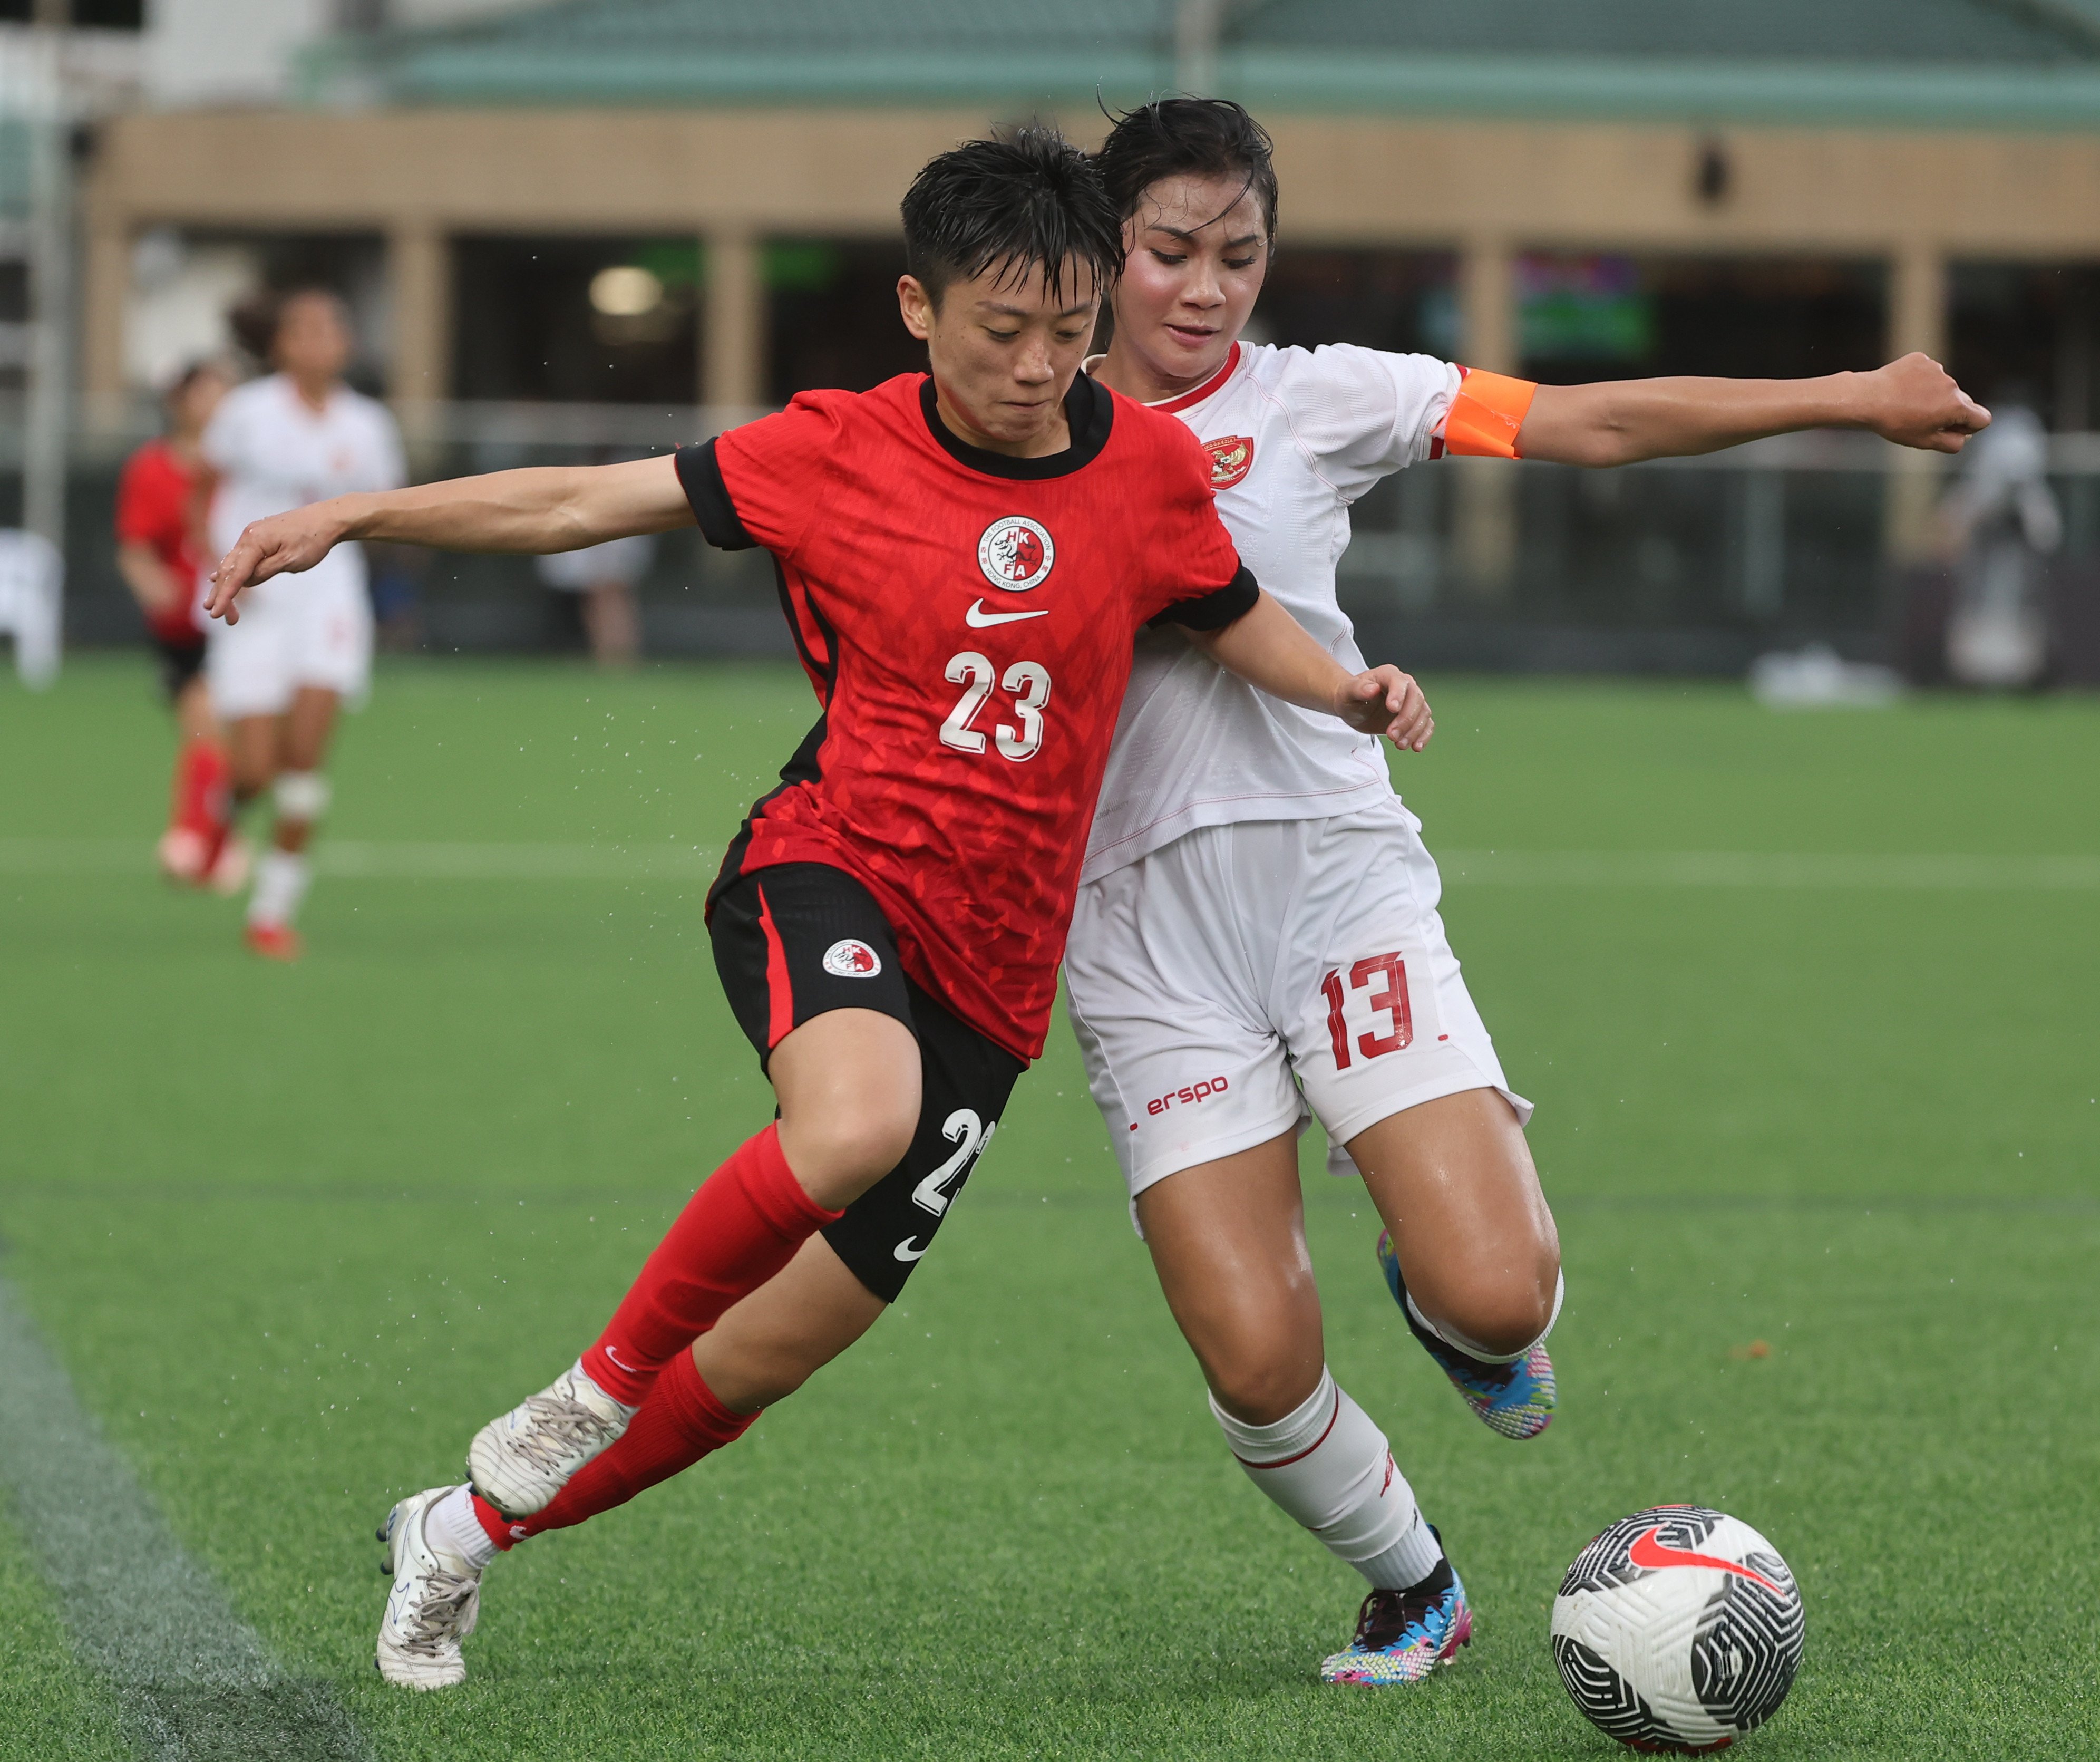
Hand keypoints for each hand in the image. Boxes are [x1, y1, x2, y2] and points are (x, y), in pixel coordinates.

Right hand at [202, 502, 348, 623]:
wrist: (328, 518)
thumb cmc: (312, 539)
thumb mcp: (290, 560)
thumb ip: (265, 571)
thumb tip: (245, 582)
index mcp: (254, 541)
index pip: (235, 574)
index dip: (225, 596)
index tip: (215, 613)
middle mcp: (248, 536)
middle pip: (229, 569)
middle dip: (222, 594)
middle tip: (217, 616)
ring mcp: (252, 534)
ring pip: (233, 563)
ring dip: (224, 584)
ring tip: (214, 603)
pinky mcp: (259, 536)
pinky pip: (240, 556)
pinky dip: (232, 570)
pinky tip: (218, 579)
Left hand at [1336, 664, 1432, 750]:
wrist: (1353, 707)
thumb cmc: (1349, 696)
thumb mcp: (1347, 692)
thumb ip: (1357, 689)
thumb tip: (1372, 689)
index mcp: (1388, 675)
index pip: (1399, 682)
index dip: (1398, 695)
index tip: (1392, 709)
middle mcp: (1404, 685)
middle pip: (1415, 699)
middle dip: (1406, 719)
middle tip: (1391, 735)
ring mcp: (1411, 701)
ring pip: (1423, 713)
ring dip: (1414, 731)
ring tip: (1399, 744)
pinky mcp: (1414, 717)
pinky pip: (1426, 725)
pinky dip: (1424, 736)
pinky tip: (1416, 746)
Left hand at [1857, 354, 1990, 453]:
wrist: (1866, 399)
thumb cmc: (1895, 424)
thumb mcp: (1925, 442)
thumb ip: (1953, 443)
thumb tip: (1964, 436)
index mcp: (1957, 406)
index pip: (1983, 418)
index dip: (1969, 428)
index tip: (1950, 430)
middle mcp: (1952, 385)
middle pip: (1963, 402)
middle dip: (1950, 412)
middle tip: (1923, 420)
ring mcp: (1937, 369)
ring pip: (1944, 387)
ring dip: (1933, 396)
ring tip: (1907, 404)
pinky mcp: (1922, 360)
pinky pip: (1928, 374)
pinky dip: (1920, 382)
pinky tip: (1902, 390)